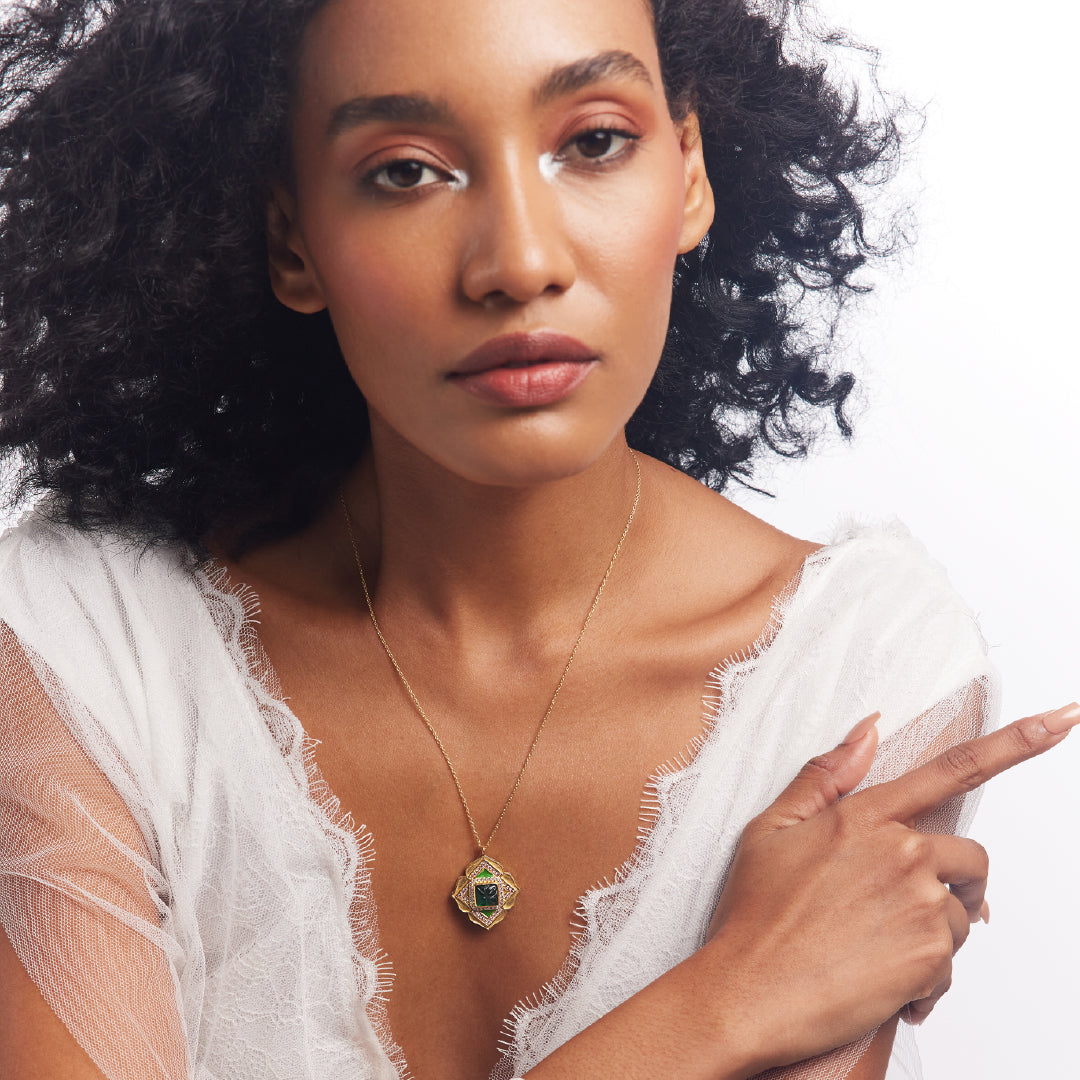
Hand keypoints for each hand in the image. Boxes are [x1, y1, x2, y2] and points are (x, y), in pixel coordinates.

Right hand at [704, 702, 1079, 1070]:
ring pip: (962, 915)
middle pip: (971, 858)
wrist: (748, 992)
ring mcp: (920, 904)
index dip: (1015, 743)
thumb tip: (869, 727)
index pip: (953, 768)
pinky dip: (925, 980)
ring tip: (876, 952)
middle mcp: (901, 852)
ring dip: (932, 936)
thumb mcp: (769, 829)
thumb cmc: (754, 914)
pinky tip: (882, 984)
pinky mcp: (931, 957)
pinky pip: (952, 964)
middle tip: (912, 913)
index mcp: (864, 815)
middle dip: (956, 884)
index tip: (1061, 719)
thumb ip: (824, 775)